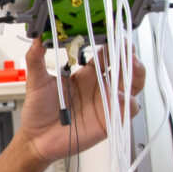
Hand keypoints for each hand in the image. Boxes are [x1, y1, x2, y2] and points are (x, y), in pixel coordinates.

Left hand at [17, 40, 145, 163]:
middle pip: (125, 67)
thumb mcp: (36, 81)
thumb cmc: (39, 111)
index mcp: (86, 74)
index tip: (112, 33)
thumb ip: (36, 59)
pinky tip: (118, 95)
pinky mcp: (109, 120)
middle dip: (129, 55)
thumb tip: (37, 39)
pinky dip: (127, 101)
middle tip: (126, 47)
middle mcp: (100, 86)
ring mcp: (106, 102)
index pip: (107, 54)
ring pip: (133, 85)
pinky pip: (127, 110)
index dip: (113, 43)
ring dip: (136, 73)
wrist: (36, 138)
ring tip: (131, 65)